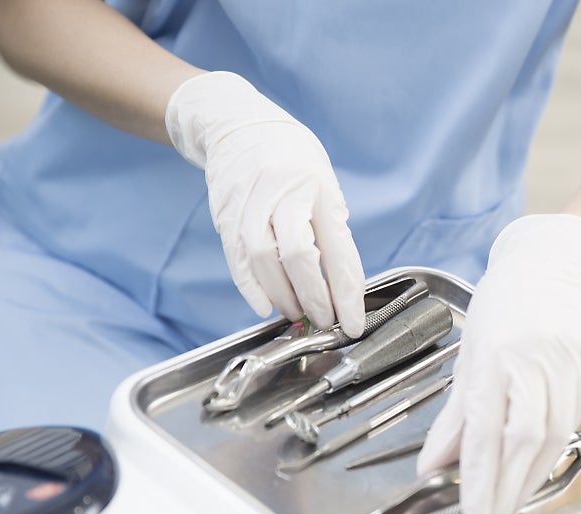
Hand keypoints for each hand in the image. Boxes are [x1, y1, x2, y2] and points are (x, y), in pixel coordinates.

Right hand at [165, 72, 364, 333]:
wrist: (236, 122)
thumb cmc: (291, 158)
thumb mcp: (324, 183)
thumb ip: (332, 229)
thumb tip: (345, 285)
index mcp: (319, 188)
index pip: (337, 250)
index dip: (346, 294)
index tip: (353, 324)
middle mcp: (284, 193)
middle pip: (299, 257)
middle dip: (315, 299)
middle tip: (325, 322)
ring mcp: (251, 201)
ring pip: (265, 260)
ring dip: (283, 297)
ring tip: (298, 315)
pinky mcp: (226, 212)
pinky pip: (237, 256)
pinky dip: (251, 287)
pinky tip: (264, 306)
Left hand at [417, 215, 580, 513]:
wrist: (553, 261)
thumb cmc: (503, 303)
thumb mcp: (468, 352)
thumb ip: (454, 414)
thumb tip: (433, 464)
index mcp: (494, 350)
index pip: (486, 428)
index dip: (479, 477)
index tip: (472, 511)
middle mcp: (535, 354)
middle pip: (525, 437)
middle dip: (506, 486)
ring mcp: (572, 355)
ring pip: (556, 432)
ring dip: (532, 474)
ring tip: (512, 500)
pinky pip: (577, 413)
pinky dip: (555, 445)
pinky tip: (538, 463)